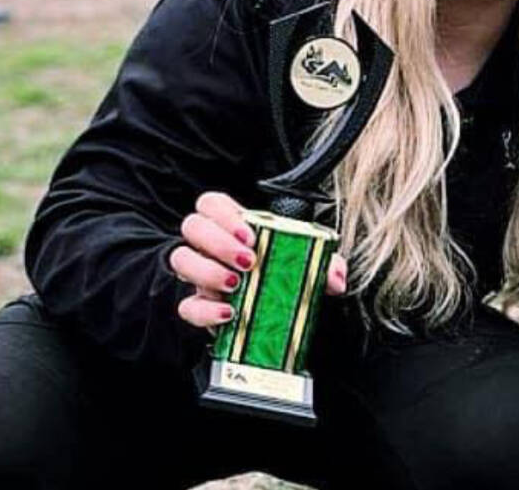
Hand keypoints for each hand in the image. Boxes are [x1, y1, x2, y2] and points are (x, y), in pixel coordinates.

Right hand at [170, 191, 347, 328]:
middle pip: (192, 225)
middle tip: (248, 260)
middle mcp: (209, 246)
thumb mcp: (305, 263)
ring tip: (235, 284)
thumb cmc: (280, 275)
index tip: (251, 234)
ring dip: (207, 271)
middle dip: (218, 241)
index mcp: (233, 226)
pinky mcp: (197, 305)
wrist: (267, 313)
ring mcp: (200, 274)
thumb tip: (337, 276)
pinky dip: (205, 311)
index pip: (212, 203)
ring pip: (181, 259)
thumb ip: (323, 263)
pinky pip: (187, 306)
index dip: (225, 214)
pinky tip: (228, 313)